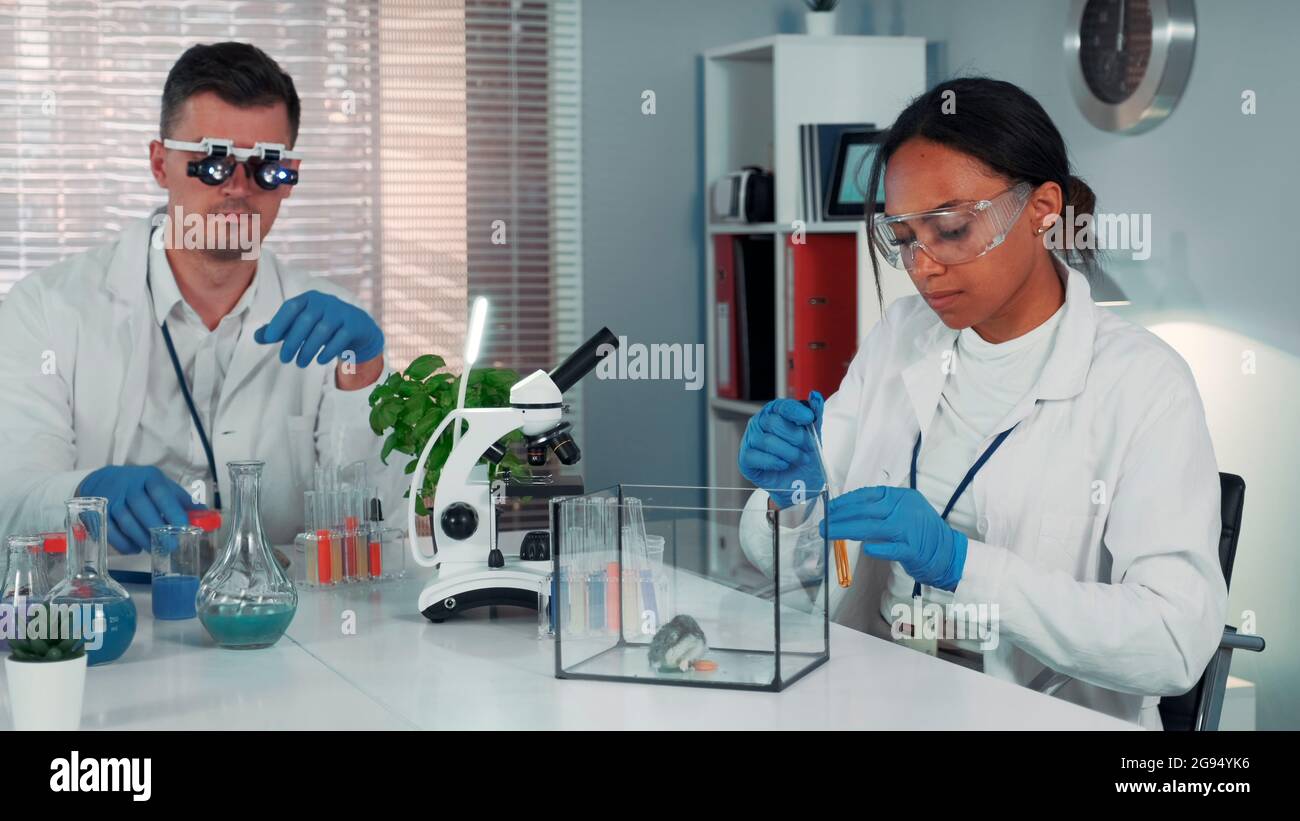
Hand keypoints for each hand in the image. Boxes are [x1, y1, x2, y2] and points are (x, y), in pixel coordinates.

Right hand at [78, 466, 205, 554]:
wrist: (102, 480)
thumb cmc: (140, 486)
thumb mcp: (161, 485)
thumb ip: (181, 500)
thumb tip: (206, 515)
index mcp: (149, 477)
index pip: (162, 494)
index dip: (173, 511)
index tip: (183, 527)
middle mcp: (128, 485)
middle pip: (142, 510)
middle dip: (158, 531)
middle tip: (171, 546)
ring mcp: (110, 498)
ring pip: (126, 522)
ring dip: (142, 540)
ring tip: (154, 548)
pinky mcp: (96, 512)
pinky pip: (110, 532)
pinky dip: (124, 544)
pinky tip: (135, 548)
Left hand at [254, 290, 383, 368]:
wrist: (357, 326)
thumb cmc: (322, 325)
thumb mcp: (300, 325)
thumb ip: (280, 330)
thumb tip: (257, 337)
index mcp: (309, 298)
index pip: (291, 307)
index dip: (279, 322)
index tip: (270, 340)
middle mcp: (325, 302)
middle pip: (306, 320)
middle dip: (293, 341)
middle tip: (284, 359)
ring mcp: (341, 313)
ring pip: (323, 330)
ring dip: (309, 349)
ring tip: (300, 363)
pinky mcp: (353, 326)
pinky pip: (341, 338)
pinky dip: (328, 351)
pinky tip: (319, 361)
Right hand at [738, 391, 824, 507]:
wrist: (798, 483)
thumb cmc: (802, 456)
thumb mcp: (813, 435)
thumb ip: (815, 415)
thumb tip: (815, 396)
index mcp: (775, 412)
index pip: (782, 406)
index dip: (796, 412)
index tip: (809, 419)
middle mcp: (760, 423)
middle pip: (775, 423)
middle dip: (796, 437)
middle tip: (808, 447)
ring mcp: (750, 439)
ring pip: (768, 441)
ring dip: (789, 453)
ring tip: (800, 459)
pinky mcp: (745, 458)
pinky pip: (757, 456)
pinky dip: (774, 462)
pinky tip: (783, 464)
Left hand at [821, 486, 966, 591]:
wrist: (949, 552)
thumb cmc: (922, 532)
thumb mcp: (904, 511)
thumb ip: (881, 509)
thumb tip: (848, 511)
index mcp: (902, 496)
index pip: (868, 495)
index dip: (846, 502)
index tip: (830, 508)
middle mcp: (905, 508)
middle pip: (866, 510)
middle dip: (840, 516)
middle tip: (823, 522)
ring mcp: (910, 528)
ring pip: (872, 527)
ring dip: (847, 530)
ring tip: (829, 533)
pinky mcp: (913, 549)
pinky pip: (891, 548)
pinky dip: (877, 548)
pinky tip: (865, 549)